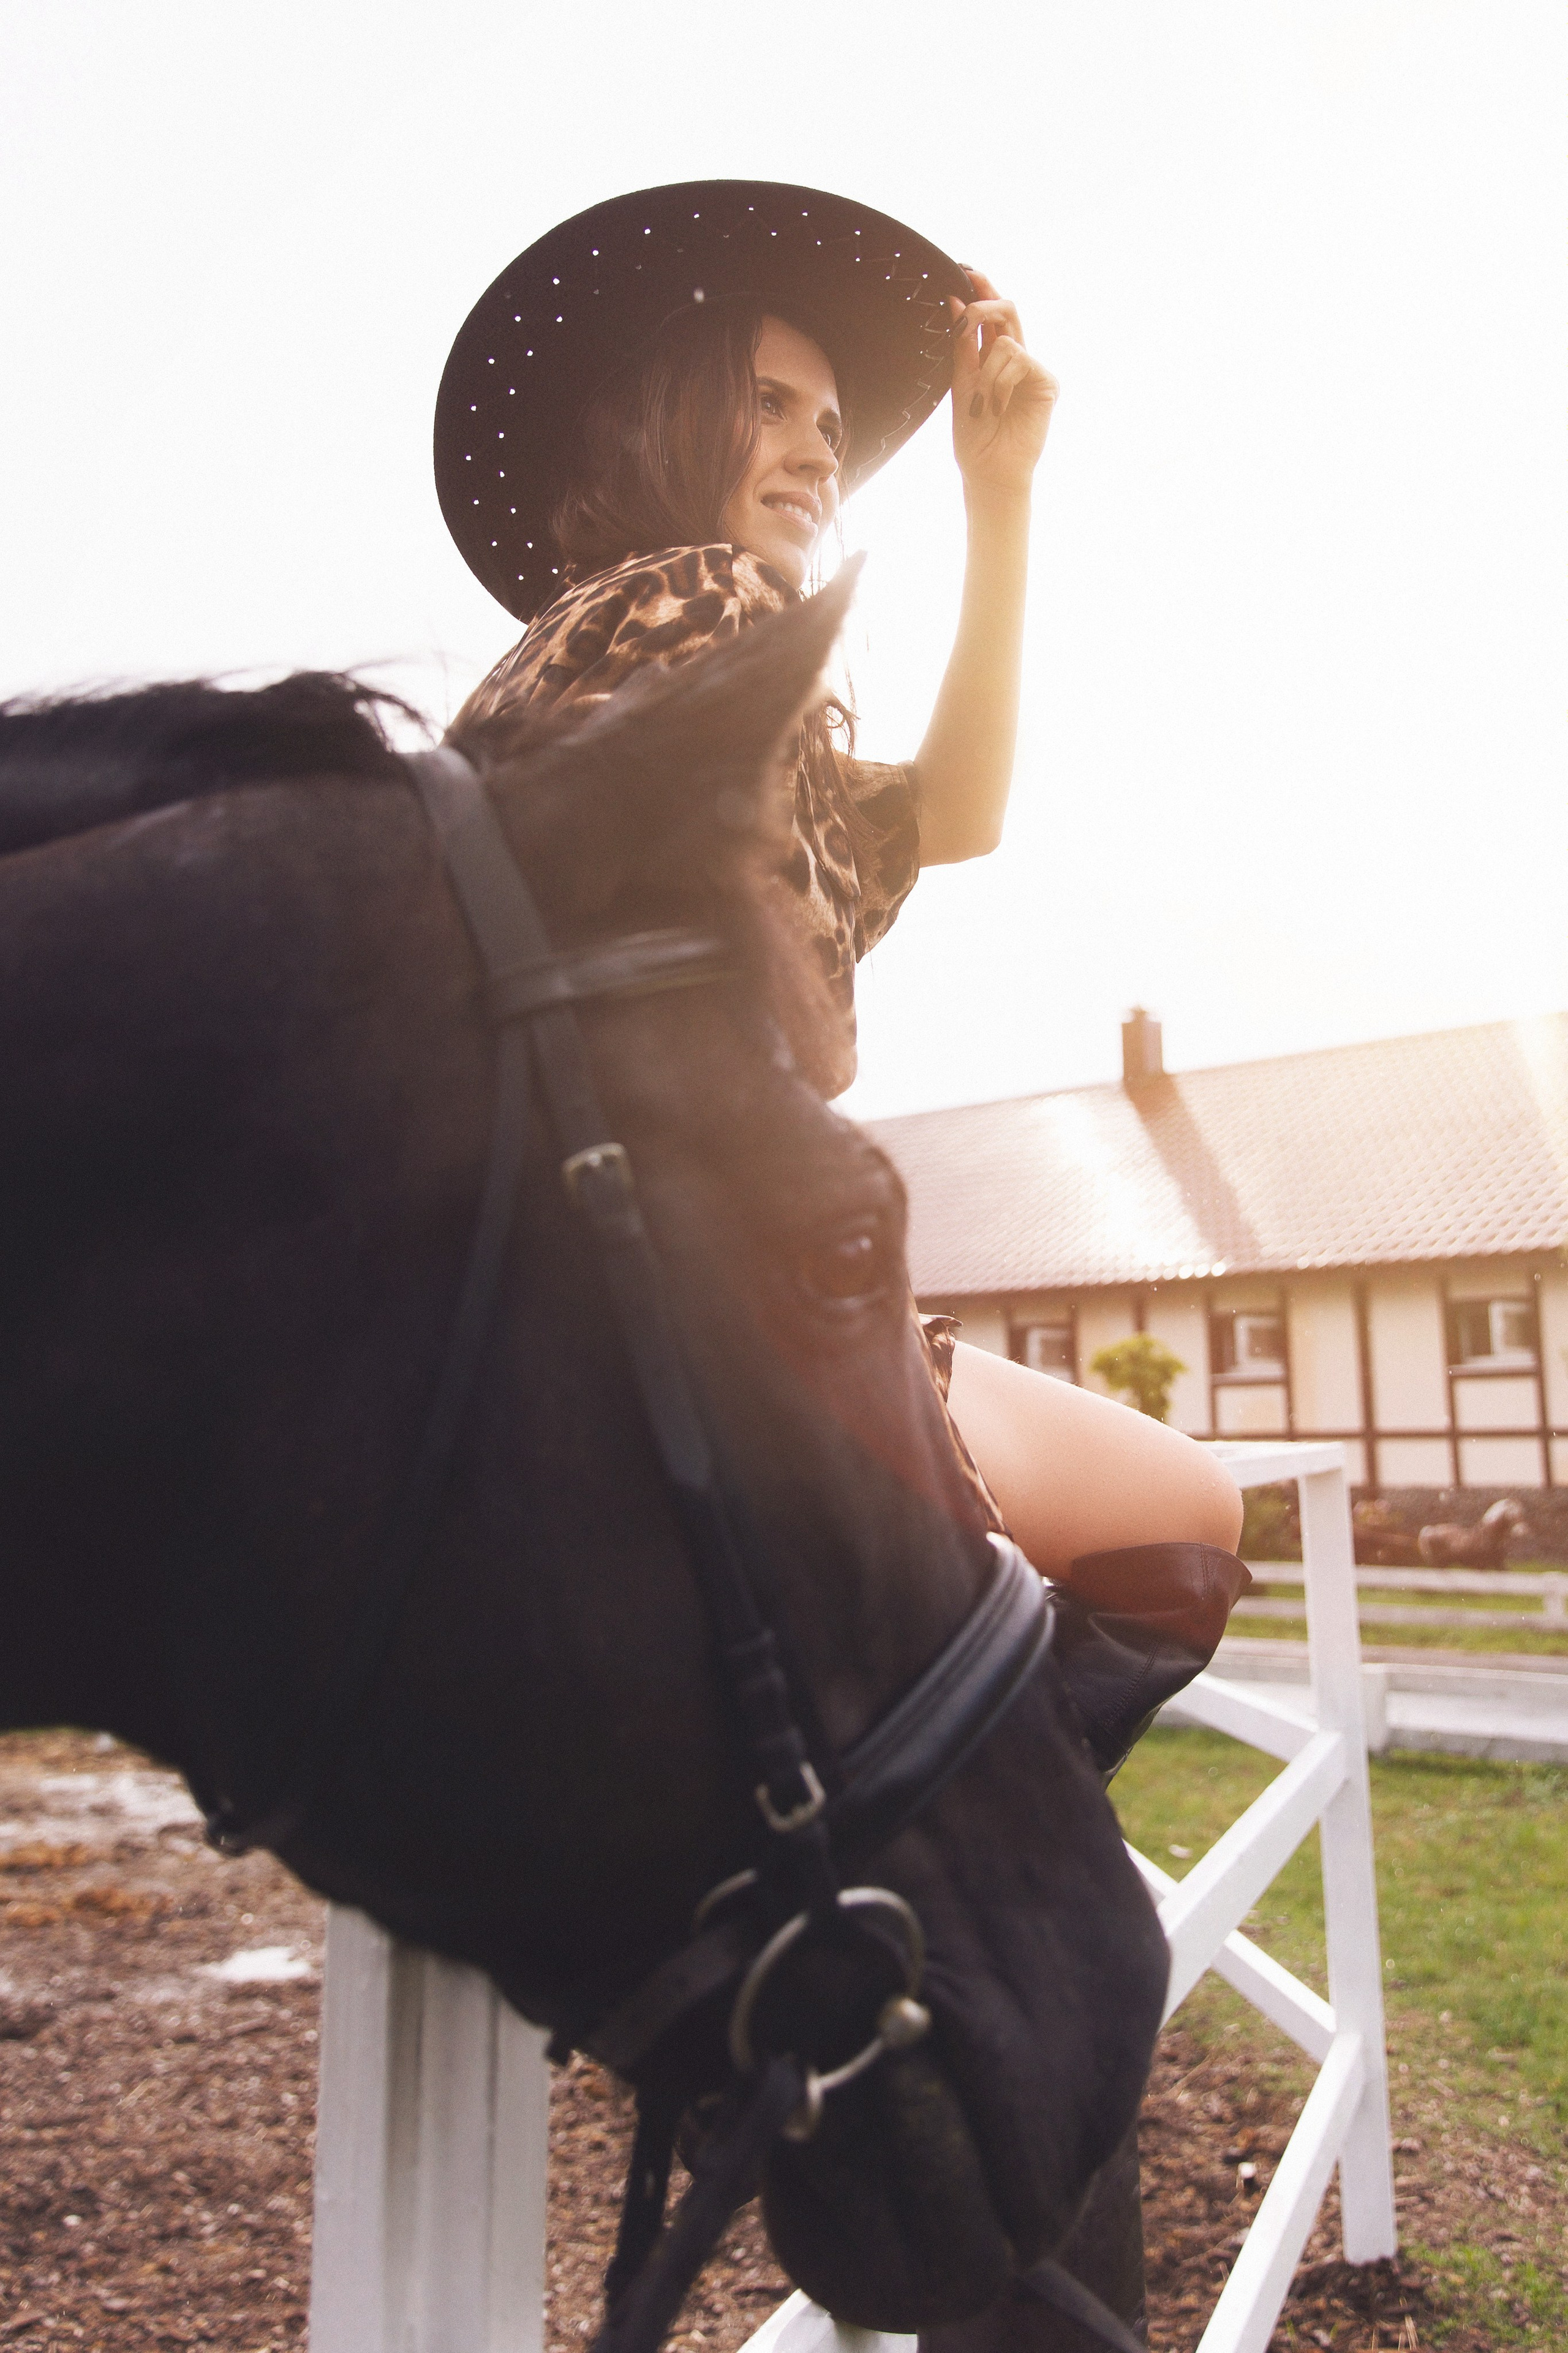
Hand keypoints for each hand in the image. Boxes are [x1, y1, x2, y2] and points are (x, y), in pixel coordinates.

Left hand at [948, 270, 1056, 503]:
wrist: (988, 472)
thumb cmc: (974, 438)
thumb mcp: (961, 383)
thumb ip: (961, 345)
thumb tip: (954, 301)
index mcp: (994, 358)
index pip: (991, 315)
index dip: (981, 289)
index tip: (964, 269)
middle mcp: (1016, 359)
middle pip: (1007, 310)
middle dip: (984, 305)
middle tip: (965, 316)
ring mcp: (1033, 370)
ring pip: (1006, 339)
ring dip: (985, 372)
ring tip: (982, 405)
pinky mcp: (1047, 382)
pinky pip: (1018, 359)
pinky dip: (1000, 383)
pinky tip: (997, 407)